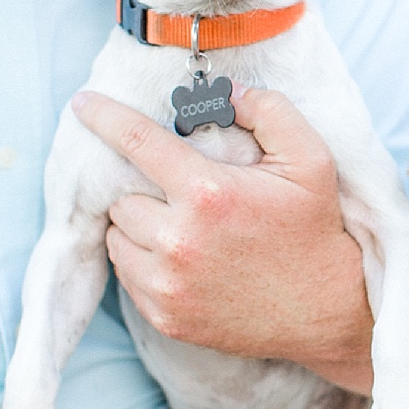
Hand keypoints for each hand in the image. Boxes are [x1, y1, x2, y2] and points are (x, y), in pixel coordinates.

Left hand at [70, 86, 374, 387]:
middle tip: (176, 191)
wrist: (327, 310)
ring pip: (117, 238)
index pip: (136, 142)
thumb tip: (227, 91)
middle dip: (142, 188)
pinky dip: (143, 261)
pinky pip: (128, 277)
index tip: (82, 104)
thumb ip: (270, 111)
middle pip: (122, 198)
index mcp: (209, 192)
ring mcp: (169, 285)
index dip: (103, 117)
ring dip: (137, 225)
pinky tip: (181, 257)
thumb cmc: (316, 229)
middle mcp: (179, 240)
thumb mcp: (311, 159)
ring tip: (177, 224)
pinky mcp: (166, 317)